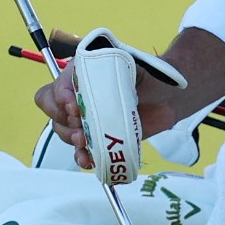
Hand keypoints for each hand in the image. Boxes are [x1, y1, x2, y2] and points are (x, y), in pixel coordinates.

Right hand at [34, 59, 181, 170]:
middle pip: (54, 113)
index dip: (59, 98)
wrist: (171, 96)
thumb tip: (86, 89)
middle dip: (64, 121)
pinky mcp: (99, 137)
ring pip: (64, 132)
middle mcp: (79, 97)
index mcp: (81, 75)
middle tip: (81, 125)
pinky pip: (81, 151)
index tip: (75, 106)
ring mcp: (88, 119)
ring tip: (86, 141)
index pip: (54, 88)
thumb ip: (108, 72)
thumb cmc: (152, 76)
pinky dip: (82, 156)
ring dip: (72, 139)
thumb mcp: (130, 66)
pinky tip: (88, 159)